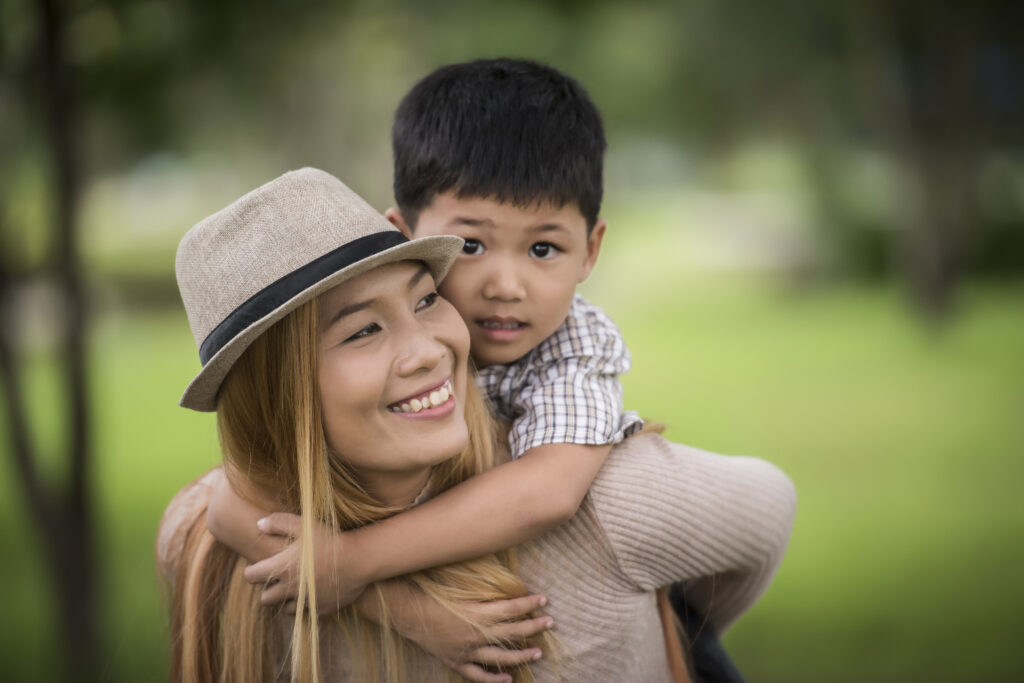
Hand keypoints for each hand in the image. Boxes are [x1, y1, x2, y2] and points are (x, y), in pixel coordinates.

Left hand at [242, 512, 367, 613]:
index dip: (252, 571)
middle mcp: (288, 588)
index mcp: (280, 568)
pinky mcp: (320, 609)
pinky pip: (306, 612)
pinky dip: (307, 605)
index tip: (259, 567)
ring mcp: (304, 601)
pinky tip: (315, 592)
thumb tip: (258, 525)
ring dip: (288, 599)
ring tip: (297, 587)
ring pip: (285, 608)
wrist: (357, 559)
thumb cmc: (329, 539)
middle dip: (269, 590)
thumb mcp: (303, 524)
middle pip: (265, 599)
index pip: (251, 576)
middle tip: (280, 579)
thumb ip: (278, 522)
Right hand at [399, 593, 553, 682]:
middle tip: (551, 623)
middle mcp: (475, 635)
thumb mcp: (460, 591)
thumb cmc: (434, 596)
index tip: (544, 599)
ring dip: (521, 655)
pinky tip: (509, 679)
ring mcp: (466, 652)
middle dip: (534, 627)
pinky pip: (478, 675)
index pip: (511, 608)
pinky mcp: (456, 662)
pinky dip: (494, 679)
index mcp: (477, 614)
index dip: (529, 603)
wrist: (409, 614)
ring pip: (500, 657)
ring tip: (539, 653)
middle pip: (512, 632)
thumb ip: (483, 594)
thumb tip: (505, 589)